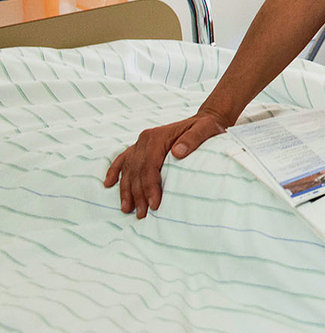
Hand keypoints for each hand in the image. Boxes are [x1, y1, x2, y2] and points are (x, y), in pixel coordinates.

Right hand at [104, 110, 229, 217]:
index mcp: (157, 137)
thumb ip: (193, 139)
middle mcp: (145, 139)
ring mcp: (140, 143)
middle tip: (142, 214)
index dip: (150, 187)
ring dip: (126, 190)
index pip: (149, 167)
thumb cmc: (207, 127)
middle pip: (137, 171)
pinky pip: (122, 159)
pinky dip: (114, 171)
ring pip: (128, 169)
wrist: (205, 119)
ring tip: (128, 209)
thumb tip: (177, 153)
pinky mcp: (140, 147)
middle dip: (138, 194)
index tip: (154, 205)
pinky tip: (108, 184)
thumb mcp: (206, 129)